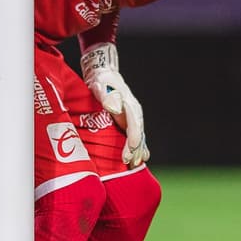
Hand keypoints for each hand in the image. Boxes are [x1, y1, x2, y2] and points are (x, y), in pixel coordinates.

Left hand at [80, 42, 149, 166]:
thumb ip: (107, 96)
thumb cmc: (101, 81)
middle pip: (138, 135)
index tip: (127, 155)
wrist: (104, 75)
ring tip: (134, 166)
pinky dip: (137, 148)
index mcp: (130, 106)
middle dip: (135, 151)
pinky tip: (138, 159)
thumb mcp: (101, 85)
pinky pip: (135, 136)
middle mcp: (135, 113)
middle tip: (128, 165)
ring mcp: (133, 117)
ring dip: (137, 151)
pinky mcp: (128, 120)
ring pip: (139, 137)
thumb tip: (114, 108)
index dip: (132, 142)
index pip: (134, 127)